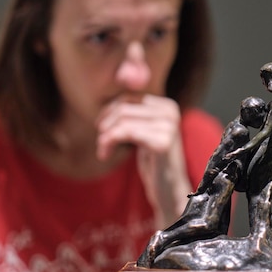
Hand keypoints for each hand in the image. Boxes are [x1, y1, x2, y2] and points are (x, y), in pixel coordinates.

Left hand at [96, 94, 189, 228]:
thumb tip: (116, 82)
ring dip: (105, 137)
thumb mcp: (143, 130)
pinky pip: (126, 132)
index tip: (101, 129)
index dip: (109, 112)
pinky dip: (109, 142)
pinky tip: (104, 155)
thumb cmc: (152, 161)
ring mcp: (169, 126)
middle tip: (100, 143)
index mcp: (167, 105)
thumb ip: (133, 112)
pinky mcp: (163, 143)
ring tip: (102, 150)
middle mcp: (171, 112)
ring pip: (123, 121)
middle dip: (105, 126)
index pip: (128, 99)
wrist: (168, 189)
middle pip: (123, 108)